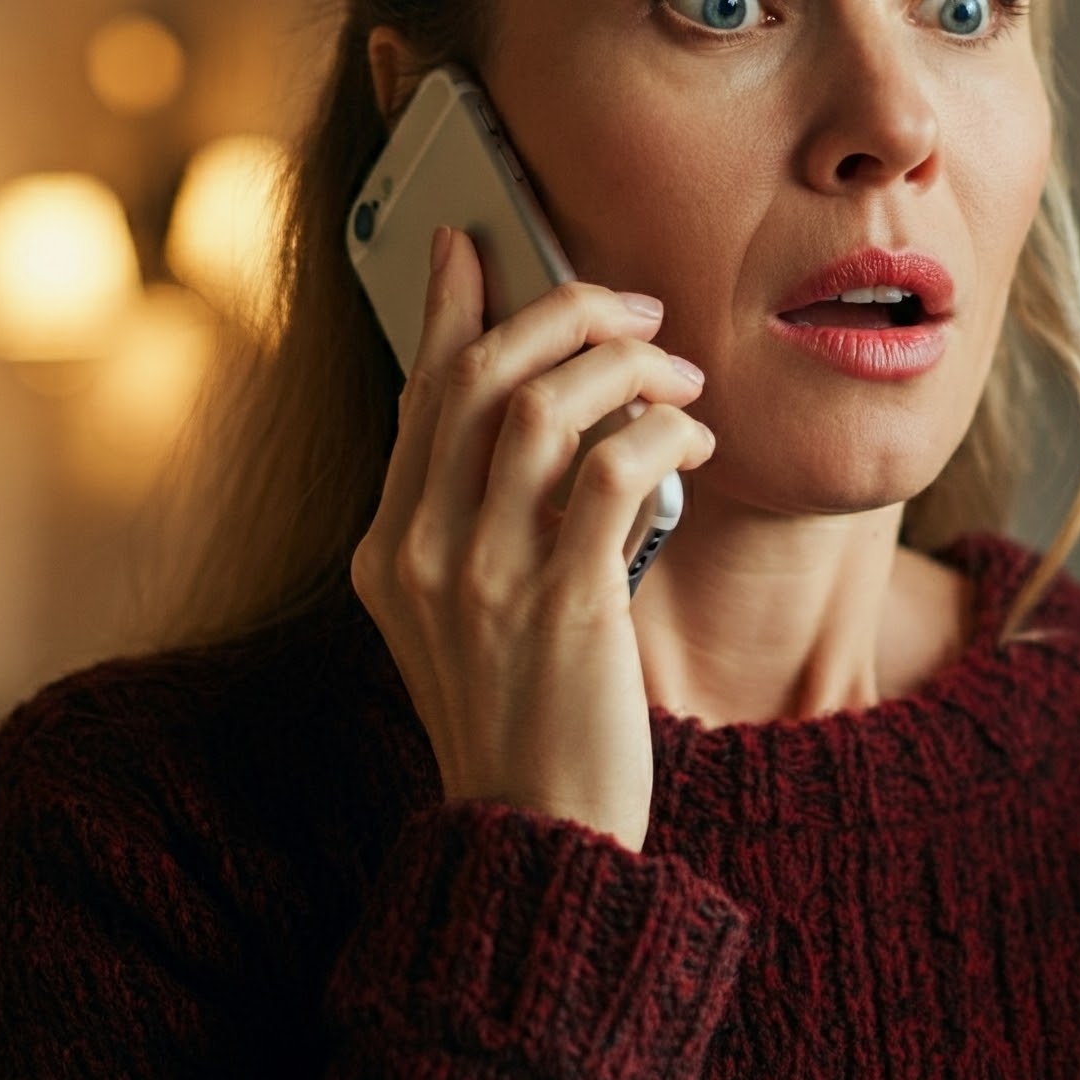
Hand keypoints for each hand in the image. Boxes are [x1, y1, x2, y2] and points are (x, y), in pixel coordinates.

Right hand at [350, 226, 714, 852]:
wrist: (538, 839)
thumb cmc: (523, 723)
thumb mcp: (466, 622)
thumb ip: (480, 526)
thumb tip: (550, 420)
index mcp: (386, 552)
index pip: (417, 395)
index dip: (449, 306)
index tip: (473, 240)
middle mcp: (416, 554)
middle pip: (473, 375)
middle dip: (560, 314)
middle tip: (634, 309)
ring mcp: (482, 578)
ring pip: (540, 405)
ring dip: (623, 368)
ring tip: (680, 378)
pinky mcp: (562, 603)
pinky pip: (613, 470)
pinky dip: (660, 434)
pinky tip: (693, 444)